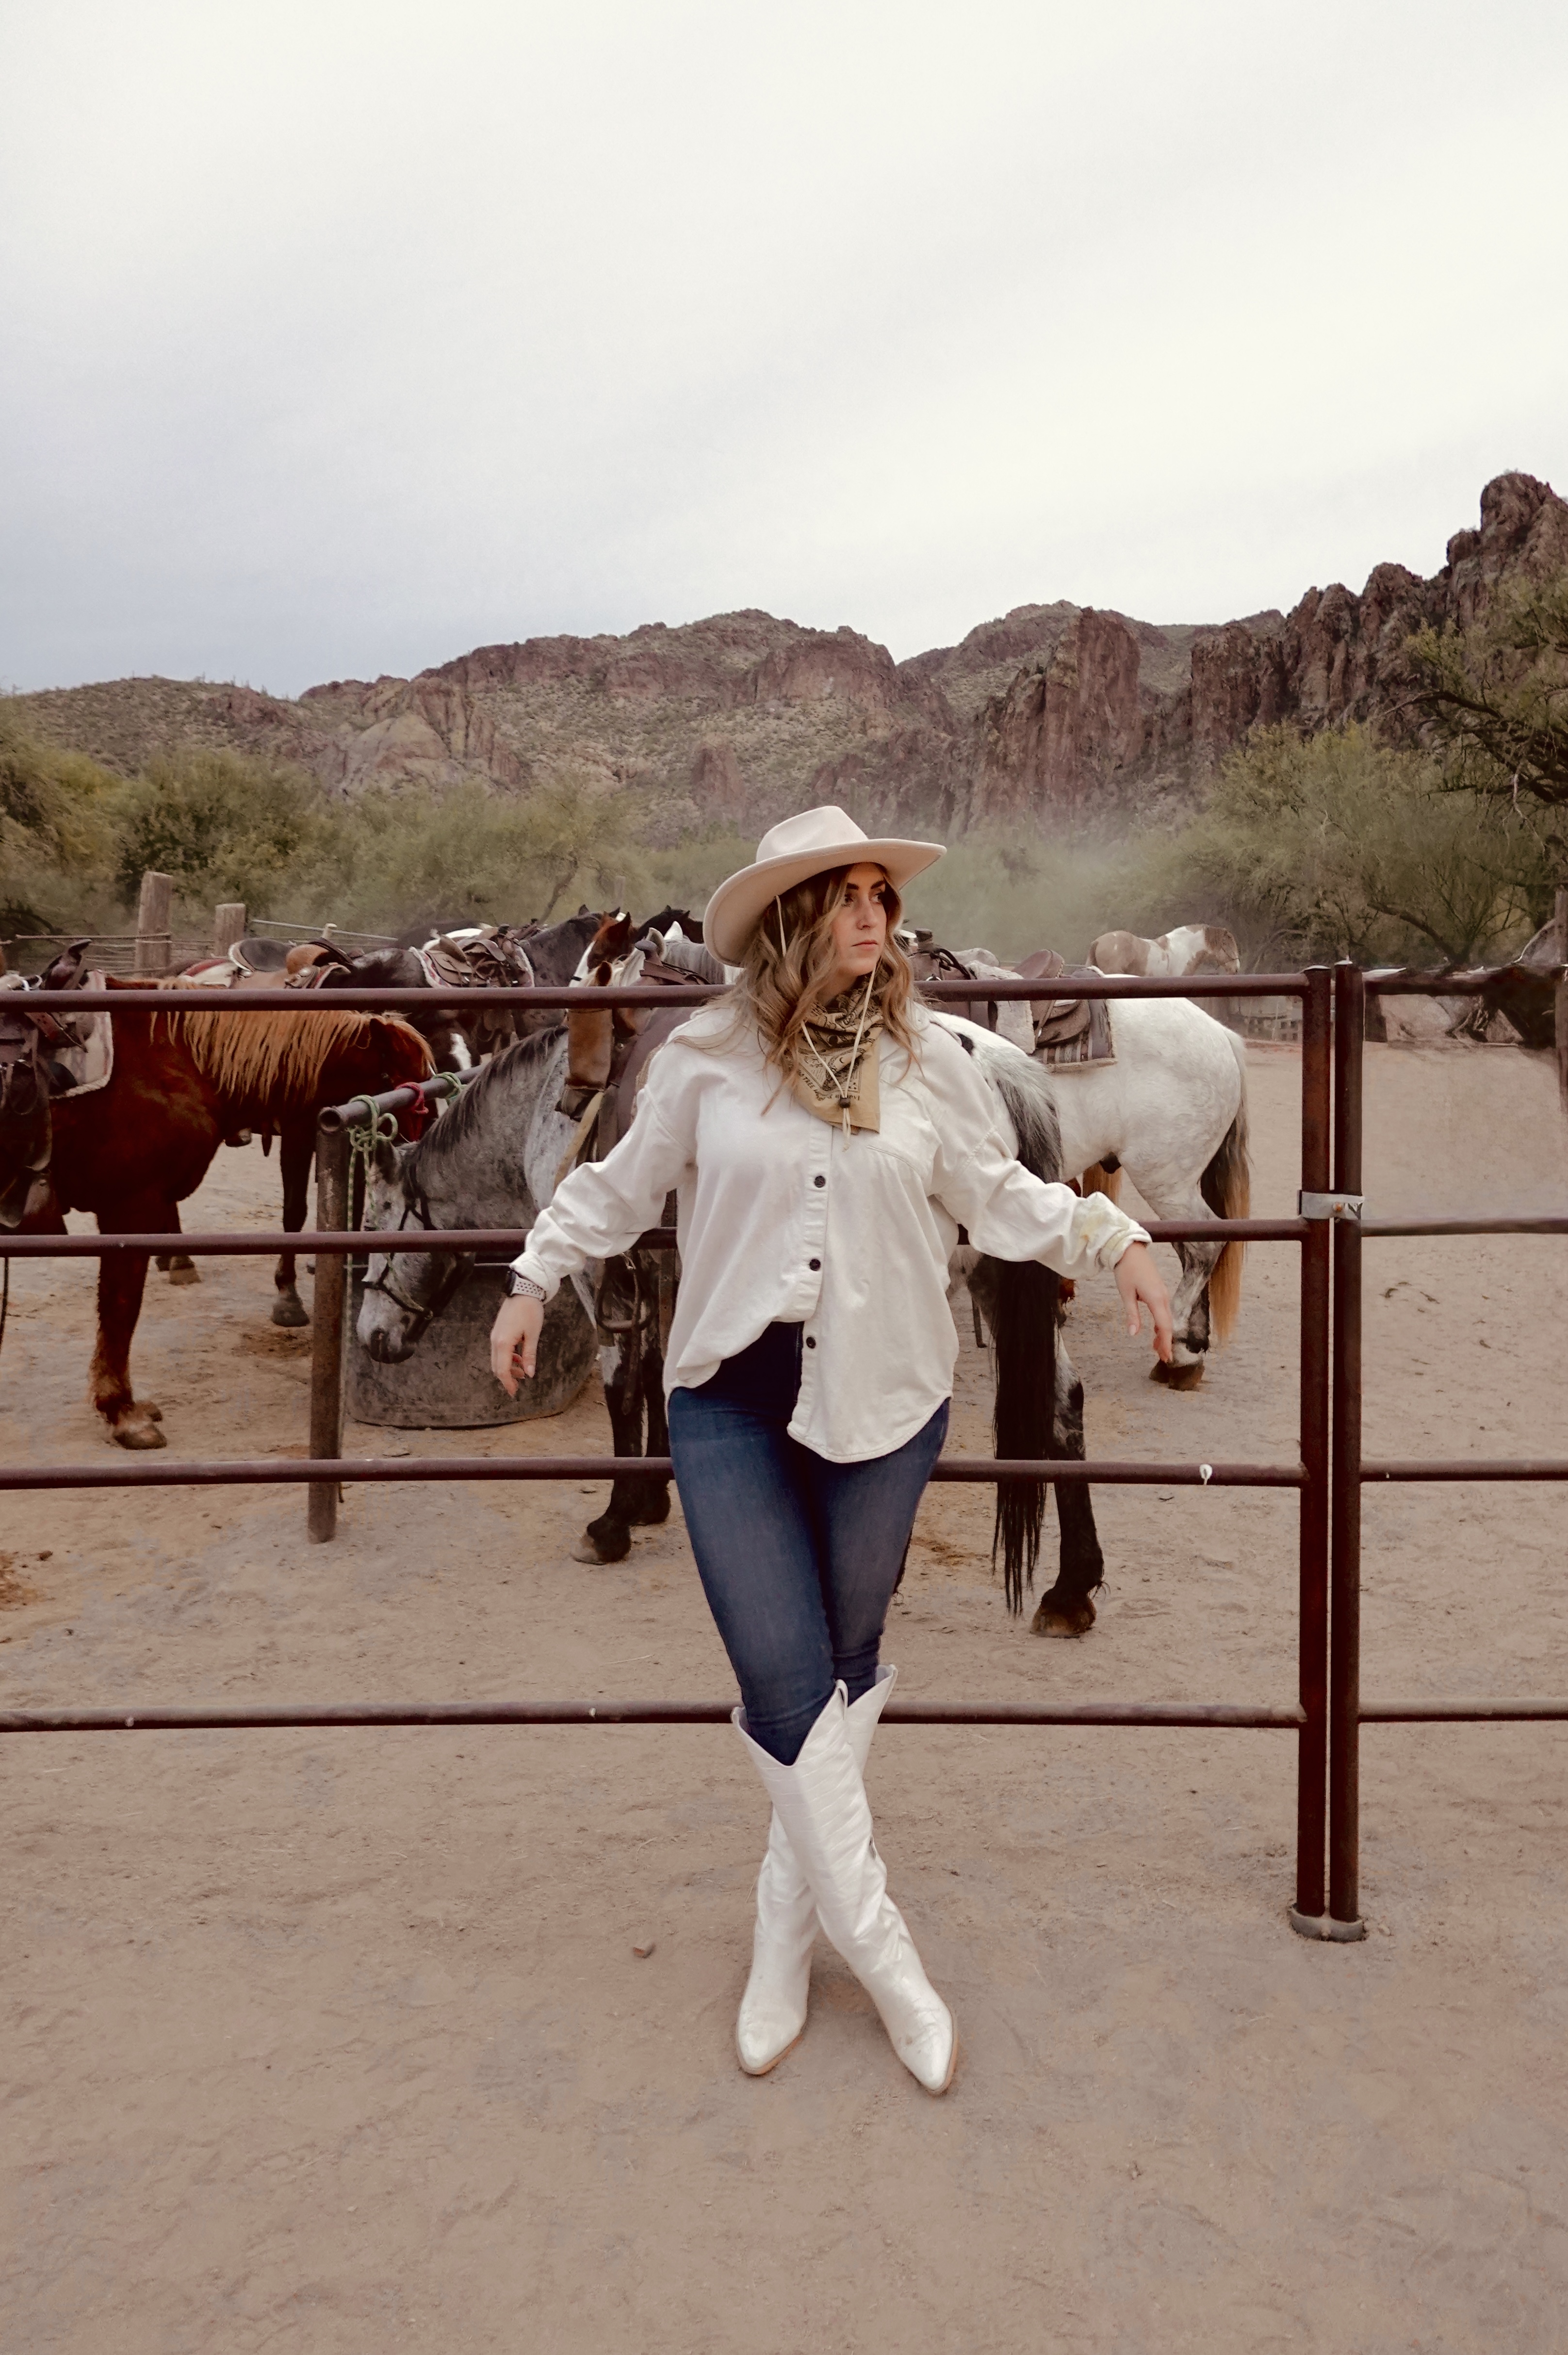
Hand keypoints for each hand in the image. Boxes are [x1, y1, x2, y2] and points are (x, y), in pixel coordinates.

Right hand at [490, 1292, 544, 1395]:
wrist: (523, 1290)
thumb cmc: (530, 1311)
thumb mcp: (533, 1335)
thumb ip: (529, 1355)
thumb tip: (529, 1374)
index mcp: (503, 1343)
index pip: (502, 1370)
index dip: (508, 1383)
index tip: (514, 1392)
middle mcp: (495, 1341)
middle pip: (496, 1367)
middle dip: (507, 1378)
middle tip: (519, 1385)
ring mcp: (495, 1336)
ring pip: (497, 1359)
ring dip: (508, 1368)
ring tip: (523, 1371)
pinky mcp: (497, 1331)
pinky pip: (498, 1350)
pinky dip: (507, 1358)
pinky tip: (519, 1357)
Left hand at [1114, 1242, 1172, 1362]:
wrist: (1130, 1249)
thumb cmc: (1126, 1270)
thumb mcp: (1126, 1293)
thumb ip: (1132, 1315)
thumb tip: (1134, 1334)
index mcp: (1156, 1298)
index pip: (1164, 1326)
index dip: (1165, 1342)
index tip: (1165, 1356)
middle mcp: (1163, 1297)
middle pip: (1168, 1324)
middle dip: (1166, 1342)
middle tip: (1163, 1358)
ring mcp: (1162, 1293)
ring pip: (1166, 1319)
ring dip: (1163, 1334)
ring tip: (1156, 1349)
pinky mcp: (1159, 1291)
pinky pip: (1163, 1311)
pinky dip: (1160, 1324)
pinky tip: (1155, 1332)